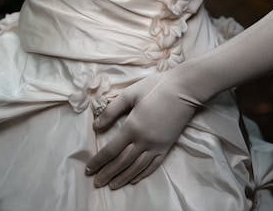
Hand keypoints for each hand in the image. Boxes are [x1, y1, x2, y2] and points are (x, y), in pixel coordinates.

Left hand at [85, 72, 197, 189]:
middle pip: (121, 162)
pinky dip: (141, 174)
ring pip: (136, 167)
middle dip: (107, 173)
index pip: (111, 150)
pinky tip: (134, 179)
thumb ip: (112, 110)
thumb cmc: (155, 88)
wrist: (184, 90)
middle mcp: (143, 140)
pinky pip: (152, 166)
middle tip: (97, 182)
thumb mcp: (130, 94)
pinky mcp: (166, 147)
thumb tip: (96, 126)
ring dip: (122, 178)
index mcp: (132, 126)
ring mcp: (156, 145)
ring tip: (112, 185)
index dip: (98, 161)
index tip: (89, 169)